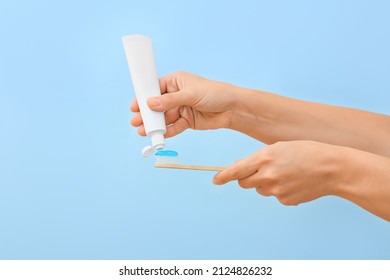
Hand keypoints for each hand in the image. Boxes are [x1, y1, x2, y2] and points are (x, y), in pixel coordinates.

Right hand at [130, 71, 239, 137]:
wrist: (232, 109)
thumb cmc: (215, 93)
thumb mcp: (190, 94)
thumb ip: (170, 101)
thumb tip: (151, 103)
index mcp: (176, 81)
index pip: (156, 88)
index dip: (144, 97)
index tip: (135, 106)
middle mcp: (177, 94)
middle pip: (158, 105)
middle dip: (147, 114)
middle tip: (136, 121)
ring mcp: (182, 108)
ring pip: (165, 117)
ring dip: (155, 125)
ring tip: (143, 131)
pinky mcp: (187, 121)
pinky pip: (174, 126)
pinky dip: (167, 132)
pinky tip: (159, 136)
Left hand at [213, 141, 342, 205]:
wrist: (332, 168)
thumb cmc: (305, 152)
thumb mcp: (279, 147)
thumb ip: (259, 158)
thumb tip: (242, 170)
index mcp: (264, 158)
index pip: (236, 170)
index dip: (223, 176)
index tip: (215, 180)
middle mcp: (267, 175)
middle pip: (244, 183)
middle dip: (247, 177)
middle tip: (260, 170)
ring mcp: (276, 190)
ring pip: (260, 189)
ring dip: (265, 182)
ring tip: (285, 172)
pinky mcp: (285, 200)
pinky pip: (275, 196)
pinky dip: (280, 190)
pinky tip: (294, 182)